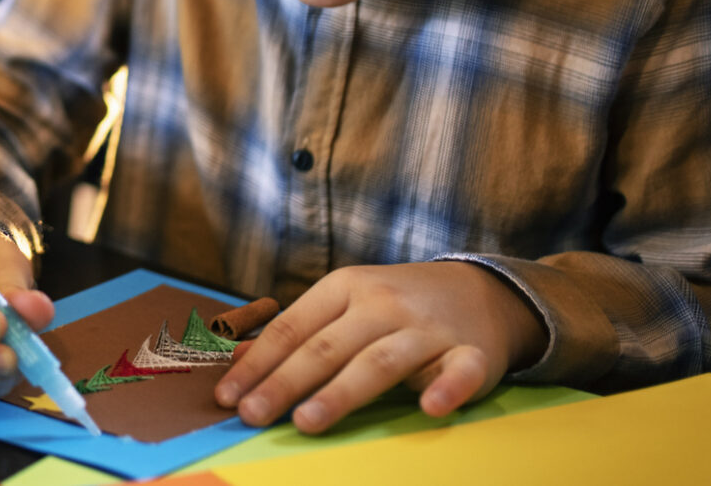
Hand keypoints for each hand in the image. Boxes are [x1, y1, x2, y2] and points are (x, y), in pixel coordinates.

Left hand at [214, 262, 547, 433]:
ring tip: (307, 421)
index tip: (228, 396)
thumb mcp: (343, 303)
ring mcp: (428, 328)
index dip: (258, 364)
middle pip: (327, 347)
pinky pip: (461, 371)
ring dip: (342, 393)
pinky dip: (447, 389)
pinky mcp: (473, 353)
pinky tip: (429, 408)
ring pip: (379, 362)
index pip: (292, 328)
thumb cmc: (395, 304)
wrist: (482, 290)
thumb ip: (296, 332)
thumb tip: (238, 361)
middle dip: (285, 383)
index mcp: (345, 288)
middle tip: (252, 415)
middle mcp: (383, 303)